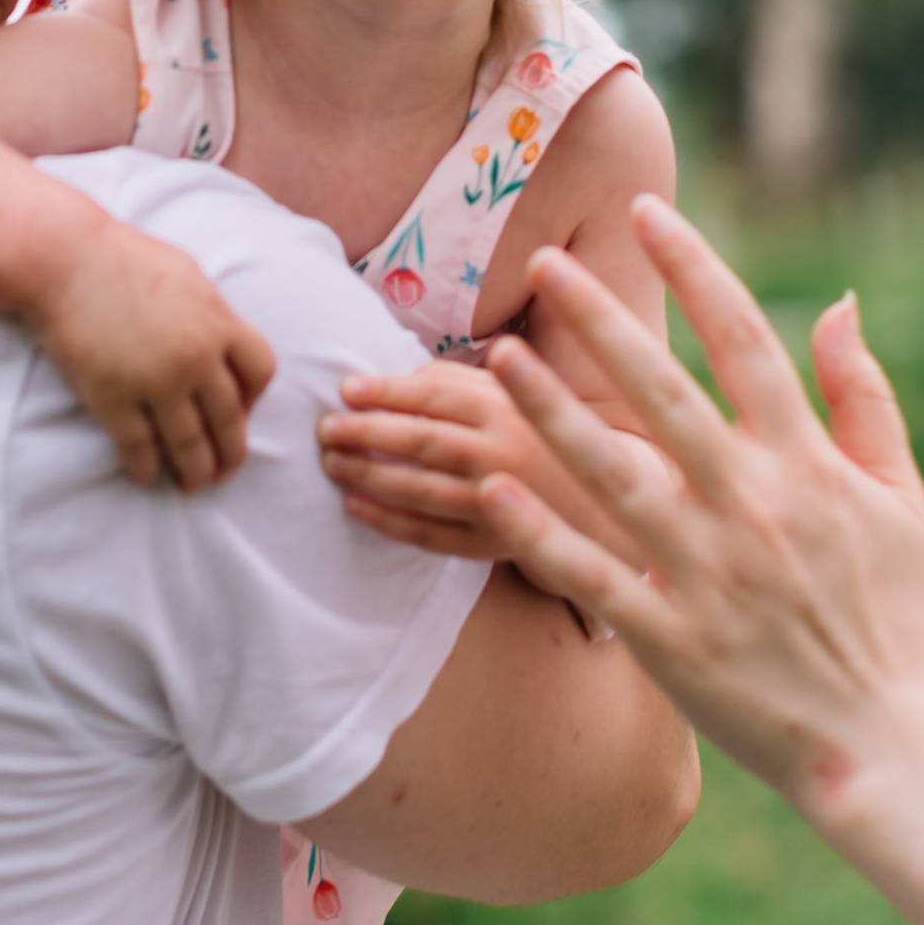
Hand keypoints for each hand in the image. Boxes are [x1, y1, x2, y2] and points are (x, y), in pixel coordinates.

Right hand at [28, 215, 276, 490]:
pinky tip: (146, 476)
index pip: (260, 373)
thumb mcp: (186, 275)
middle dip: (230, 452)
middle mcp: (195, 358)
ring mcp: (155, 381)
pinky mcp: (113, 398)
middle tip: (225, 471)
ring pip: (189, 444)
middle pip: (229, 419)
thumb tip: (223, 339)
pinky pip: (140, 448)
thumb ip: (210, 312)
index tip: (241, 413)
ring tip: (193, 484)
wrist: (64, 259)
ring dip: (195, 472)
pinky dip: (147, 469)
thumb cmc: (122, 258)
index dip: (254, 400)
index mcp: (218, 322)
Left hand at [316, 355, 570, 559]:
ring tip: (331, 464)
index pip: (435, 396)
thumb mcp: (514, 394)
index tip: (345, 389)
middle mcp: (503, 453)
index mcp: (508, 408)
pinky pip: (430, 534)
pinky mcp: (492, 544)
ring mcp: (498, 503)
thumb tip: (396, 380)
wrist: (599, 500)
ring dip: (369, 476)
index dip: (386, 391)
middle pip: (423, 442)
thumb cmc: (538, 434)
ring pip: (421, 490)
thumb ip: (459, 381)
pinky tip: (354, 506)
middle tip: (324, 428)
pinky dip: (388, 521)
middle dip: (367, 433)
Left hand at [469, 196, 923, 819]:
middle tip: (546, 262)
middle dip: (602, 320)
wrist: (891, 746)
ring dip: (552, 412)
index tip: (647, 211)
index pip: (744, 340)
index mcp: (807, 464)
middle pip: (664, 392)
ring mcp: (706, 573)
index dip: (694, 268)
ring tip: (497, 357)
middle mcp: (751, 506)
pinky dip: (543, 532)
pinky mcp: (671, 639)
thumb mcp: (898, 496)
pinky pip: (593, 576)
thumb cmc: (899, 615)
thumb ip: (864, 394)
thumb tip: (838, 300)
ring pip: (613, 475)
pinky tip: (493, 485)